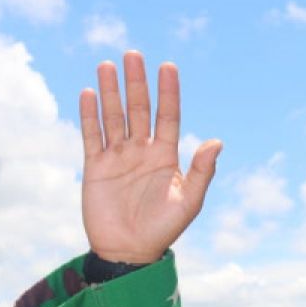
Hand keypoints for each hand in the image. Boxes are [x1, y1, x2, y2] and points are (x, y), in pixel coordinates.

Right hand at [80, 51, 221, 262]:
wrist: (130, 252)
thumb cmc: (164, 229)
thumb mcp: (188, 201)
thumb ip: (201, 172)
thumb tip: (216, 142)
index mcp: (166, 156)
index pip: (168, 116)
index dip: (168, 92)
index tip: (168, 67)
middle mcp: (142, 151)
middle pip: (139, 109)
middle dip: (136, 83)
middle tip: (133, 55)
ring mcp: (118, 157)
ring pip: (114, 117)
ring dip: (110, 92)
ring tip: (107, 65)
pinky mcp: (95, 167)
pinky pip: (92, 136)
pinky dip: (89, 116)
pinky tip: (89, 94)